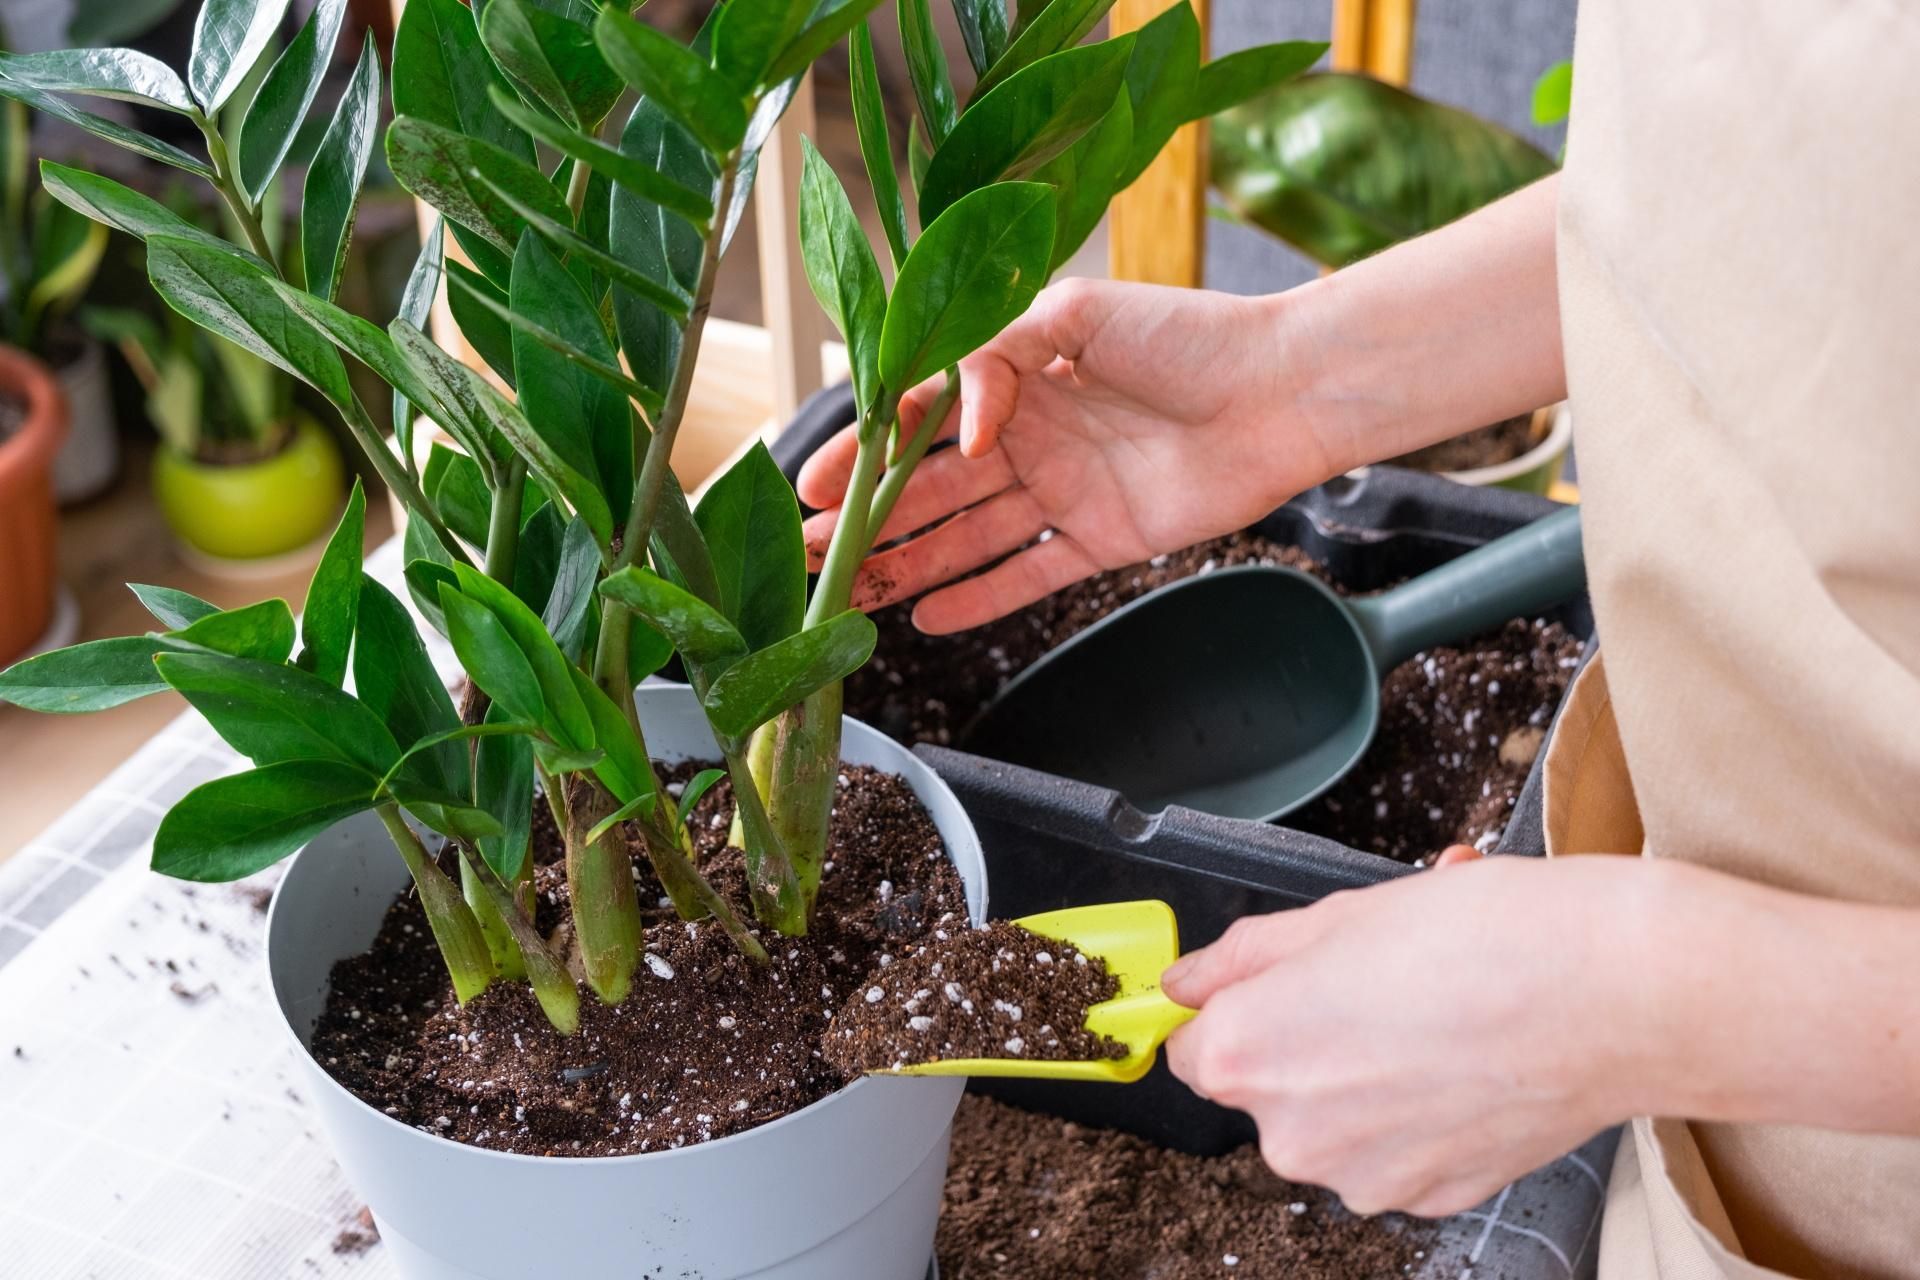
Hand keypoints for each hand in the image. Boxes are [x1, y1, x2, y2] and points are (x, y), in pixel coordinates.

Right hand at [796, 279, 1342, 632]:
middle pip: (931, 487)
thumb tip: (959, 426)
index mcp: (1018, 374)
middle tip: (807, 554)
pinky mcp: (1101, 538)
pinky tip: (927, 617)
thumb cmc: (1188, 335)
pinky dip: (980, 598)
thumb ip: (999, 360)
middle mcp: (1033, 435)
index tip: (813, 485)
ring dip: (908, 564)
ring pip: (967, 536)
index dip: (866, 452)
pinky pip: (1028, 573)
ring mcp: (1064, 490)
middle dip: (867, 520)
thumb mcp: (1077, 315)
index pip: (920, 419)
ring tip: (849, 594)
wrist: (1281, 390)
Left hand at [1160, 854, 1654, 1216]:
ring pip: (1332, 1124)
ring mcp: (1363, 1178)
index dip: (1232, 1009)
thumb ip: (1244, 958)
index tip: (1271, 989)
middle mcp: (1292, 1134)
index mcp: (1247, 1053)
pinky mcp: (1430, 1198)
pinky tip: (1463, 1063)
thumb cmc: (1485, 940)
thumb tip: (1185, 981)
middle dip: (1303, 1041)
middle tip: (1374, 986)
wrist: (1614, 996)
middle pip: (1263, 1087)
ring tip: (1431, 1017)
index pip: (1189, 1046)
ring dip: (1362, 1080)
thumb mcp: (1338, 915)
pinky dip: (1417, 1117)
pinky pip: (1394, 1153)